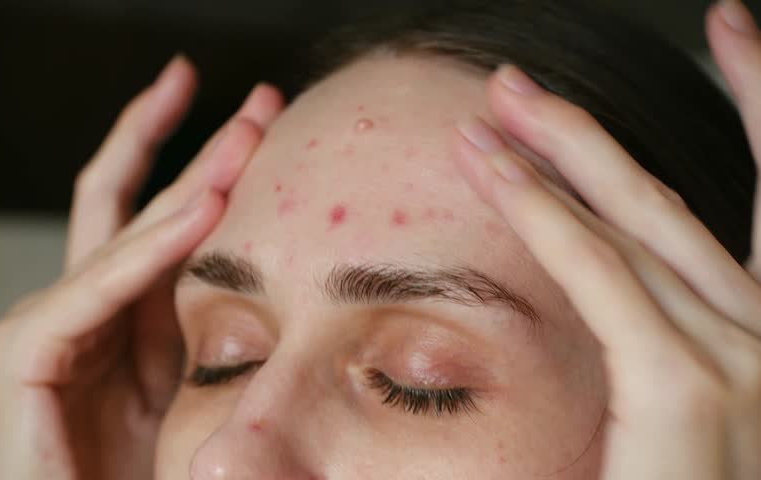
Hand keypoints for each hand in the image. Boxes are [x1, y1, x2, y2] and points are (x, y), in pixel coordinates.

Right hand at [0, 55, 283, 478]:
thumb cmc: (132, 478)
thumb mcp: (190, 389)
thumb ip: (215, 336)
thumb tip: (290, 294)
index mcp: (126, 316)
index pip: (162, 221)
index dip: (207, 167)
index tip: (262, 124)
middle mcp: (85, 306)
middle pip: (142, 203)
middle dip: (203, 148)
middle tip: (261, 99)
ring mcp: (48, 322)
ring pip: (125, 230)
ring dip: (192, 177)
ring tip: (250, 131)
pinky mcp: (23, 352)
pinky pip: (98, 289)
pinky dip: (153, 249)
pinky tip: (206, 209)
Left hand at [454, 2, 760, 478]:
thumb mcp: (673, 420)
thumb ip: (649, 348)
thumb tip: (604, 296)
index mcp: (756, 339)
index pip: (742, 209)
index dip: (753, 106)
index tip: (728, 34)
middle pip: (671, 202)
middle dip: (594, 131)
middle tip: (523, 82)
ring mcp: (743, 361)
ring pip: (631, 226)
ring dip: (553, 156)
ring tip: (492, 106)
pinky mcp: (690, 392)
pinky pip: (601, 278)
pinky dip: (545, 217)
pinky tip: (494, 171)